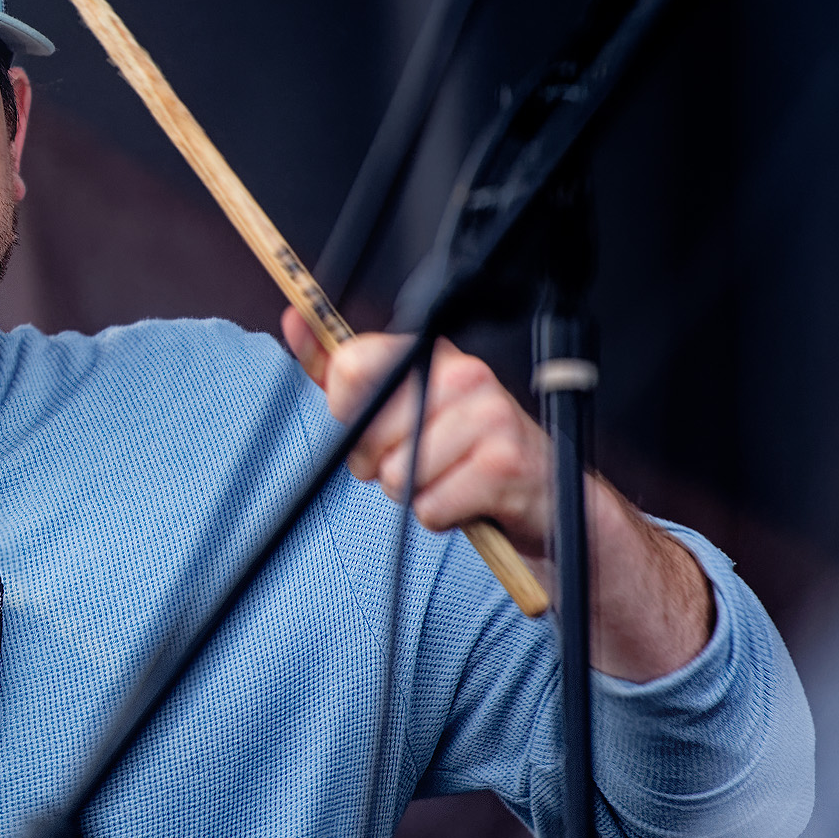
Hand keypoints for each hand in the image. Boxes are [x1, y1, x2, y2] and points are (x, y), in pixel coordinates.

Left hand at [280, 307, 713, 678]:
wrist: (544, 498)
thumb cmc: (460, 451)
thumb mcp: (400, 406)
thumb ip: (340, 371)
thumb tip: (294, 320)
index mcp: (431, 354)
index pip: (350, 366)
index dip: (348, 412)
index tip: (373, 427)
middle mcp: (464, 374)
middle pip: (367, 430)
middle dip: (379, 462)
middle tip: (420, 462)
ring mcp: (489, 417)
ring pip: (397, 475)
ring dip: (414, 493)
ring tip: (448, 479)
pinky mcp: (504, 466)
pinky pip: (429, 508)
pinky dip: (441, 517)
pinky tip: (469, 501)